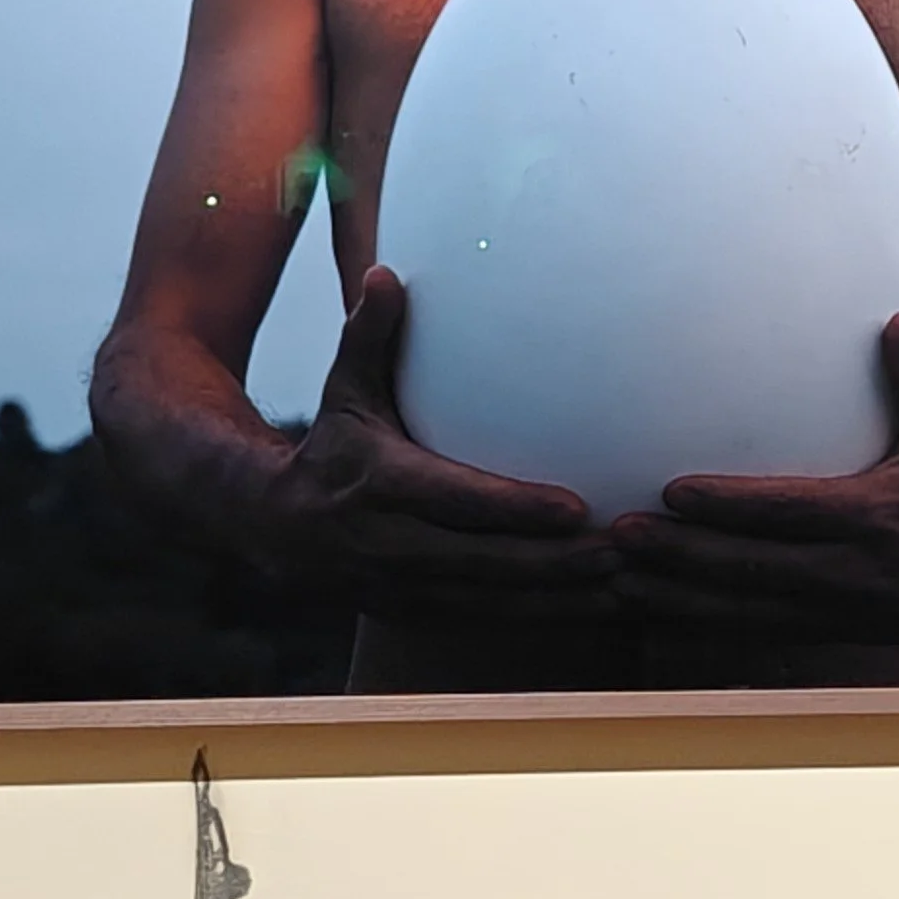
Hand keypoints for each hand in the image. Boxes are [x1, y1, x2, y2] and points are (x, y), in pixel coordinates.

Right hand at [267, 269, 618, 618]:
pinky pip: (490, 623)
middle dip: (557, 563)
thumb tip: (384, 274)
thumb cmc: (331, 446)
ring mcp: (405, 590)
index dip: (516, 509)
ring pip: (496, 604)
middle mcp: (391, 545)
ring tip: (625, 585)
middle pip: (487, 563)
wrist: (273, 530)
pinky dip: (543, 620)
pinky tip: (594, 609)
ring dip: (562, 600)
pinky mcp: (420, 616)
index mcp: (380, 484)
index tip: (576, 507)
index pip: (458, 500)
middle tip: (624, 551)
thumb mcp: (344, 390)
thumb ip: (369, 336)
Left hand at [611, 316, 898, 643]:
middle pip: (753, 567)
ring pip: (742, 610)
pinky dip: (697, 624)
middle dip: (683, 554)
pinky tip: (651, 608)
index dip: (732, 505)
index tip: (674, 490)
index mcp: (876, 516)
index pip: (791, 510)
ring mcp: (834, 610)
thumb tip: (897, 324)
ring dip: (676, 596)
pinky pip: (749, 633)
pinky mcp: (822, 632)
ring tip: (617, 577)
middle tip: (622, 534)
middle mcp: (853, 571)